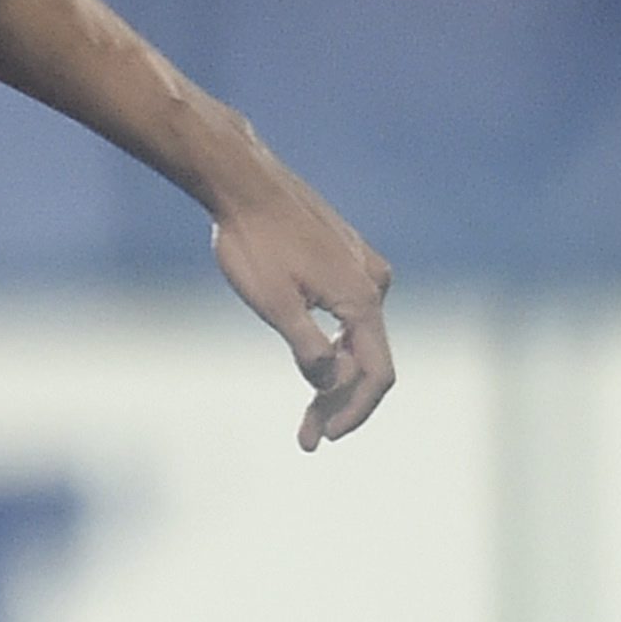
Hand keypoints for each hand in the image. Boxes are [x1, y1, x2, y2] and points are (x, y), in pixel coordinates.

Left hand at [208, 171, 393, 448]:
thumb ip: (308, 348)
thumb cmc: (252, 242)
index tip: (324, 439)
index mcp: (362, 298)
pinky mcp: (348, 257)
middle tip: (306, 437)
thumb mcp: (274, 304)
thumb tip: (332, 383)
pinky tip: (310, 359)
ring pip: (360, 338)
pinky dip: (335, 345)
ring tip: (306, 410)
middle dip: (340, 402)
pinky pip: (351, 314)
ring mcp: (365, 267)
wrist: (243, 182)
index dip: (354, 412)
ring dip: (336, 376)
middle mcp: (376, 283)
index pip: (376, 374)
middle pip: (369, 361)